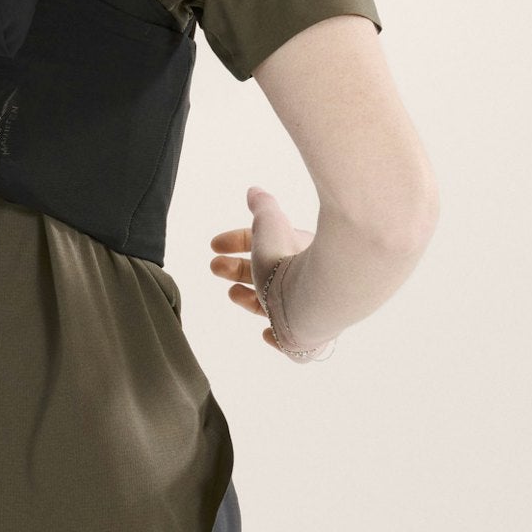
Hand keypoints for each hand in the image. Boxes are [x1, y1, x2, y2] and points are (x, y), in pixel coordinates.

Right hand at [209, 186, 334, 358]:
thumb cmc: (291, 259)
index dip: (237, 241)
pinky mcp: (309, 339)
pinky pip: (292, 340)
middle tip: (214, 267)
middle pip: (267, 275)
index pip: (265, 244)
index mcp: (297, 252)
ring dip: (250, 300)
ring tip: (231, 294)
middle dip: (237, 270)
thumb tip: (255, 191)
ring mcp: (308, 310)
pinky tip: (266, 334)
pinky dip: (277, 337)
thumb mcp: (270, 224)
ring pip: (276, 306)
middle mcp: (305, 280)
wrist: (317, 296)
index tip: (214, 245)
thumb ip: (262, 207)